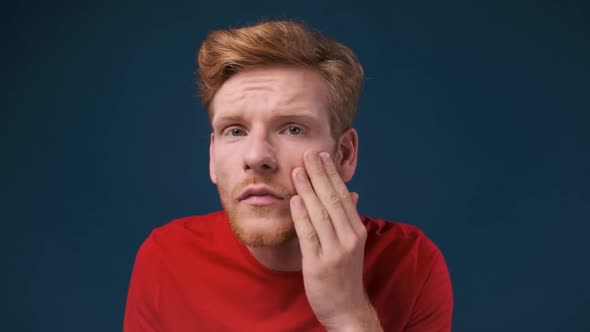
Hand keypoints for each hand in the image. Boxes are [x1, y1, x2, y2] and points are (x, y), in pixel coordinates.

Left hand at [290, 151, 381, 330]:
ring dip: (308, 190)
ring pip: (320, 214)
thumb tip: (352, 194)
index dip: (331, 174)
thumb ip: (350, 219)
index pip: (343, 196)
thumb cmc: (345, 274)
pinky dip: (302, 216)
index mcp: (356, 231)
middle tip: (309, 153)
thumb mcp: (351, 245)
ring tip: (297, 170)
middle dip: (320, 175)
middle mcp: (349, 238)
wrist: (346, 309)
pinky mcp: (319, 264)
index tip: (322, 155)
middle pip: (333, 200)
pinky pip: (309, 235)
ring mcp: (335, 252)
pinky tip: (294, 200)